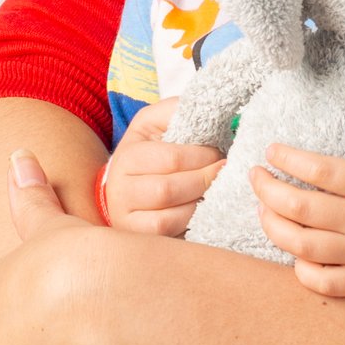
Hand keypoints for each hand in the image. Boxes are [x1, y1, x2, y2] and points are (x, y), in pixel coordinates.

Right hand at [99, 97, 223, 238]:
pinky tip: (202, 210)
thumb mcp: (155, 124)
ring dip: (201, 203)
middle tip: (223, 173)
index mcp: (127, 157)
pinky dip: (191, 222)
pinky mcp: (139, 238)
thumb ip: (176, 110)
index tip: (219, 153)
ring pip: (171, 217)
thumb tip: (206, 106)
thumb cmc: (148, 152)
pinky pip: (170, 235)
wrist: (124, 186)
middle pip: (170, 190)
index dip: (203, 156)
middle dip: (205, 180)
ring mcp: (127, 219)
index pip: (172, 158)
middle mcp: (121, 190)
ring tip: (214, 191)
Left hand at [250, 81, 344, 299]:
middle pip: (303, 208)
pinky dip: (304, 273)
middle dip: (268, 192)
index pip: (324, 172)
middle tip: (254, 177)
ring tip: (263, 211)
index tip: (272, 150)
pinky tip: (294, 256)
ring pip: (306, 247)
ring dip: (275, 229)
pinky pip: (327, 284)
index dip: (290, 160)